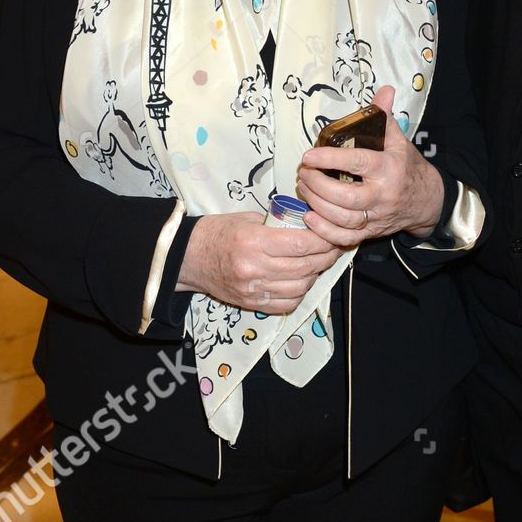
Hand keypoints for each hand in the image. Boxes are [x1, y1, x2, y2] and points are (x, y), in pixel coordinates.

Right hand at [175, 212, 340, 314]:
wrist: (188, 258)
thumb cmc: (218, 233)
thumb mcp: (247, 218)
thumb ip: (277, 223)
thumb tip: (308, 224)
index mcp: (254, 242)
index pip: (300, 244)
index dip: (323, 240)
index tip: (331, 233)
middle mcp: (255, 268)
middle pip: (305, 266)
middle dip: (326, 257)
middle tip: (334, 247)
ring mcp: (254, 290)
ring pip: (300, 286)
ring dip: (316, 275)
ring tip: (319, 263)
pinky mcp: (252, 304)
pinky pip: (287, 303)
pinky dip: (301, 292)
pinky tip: (303, 280)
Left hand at [297, 86, 444, 248]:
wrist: (427, 201)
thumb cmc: (407, 168)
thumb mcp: (398, 140)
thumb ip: (385, 116)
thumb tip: (384, 90)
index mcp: (389, 169)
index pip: (358, 163)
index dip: (331, 159)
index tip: (309, 155)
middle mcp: (383, 196)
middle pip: (346, 197)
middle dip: (319, 186)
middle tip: (304, 173)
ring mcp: (377, 217)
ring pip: (343, 219)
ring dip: (318, 205)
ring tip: (304, 188)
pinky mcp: (371, 232)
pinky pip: (346, 238)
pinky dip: (325, 231)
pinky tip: (311, 217)